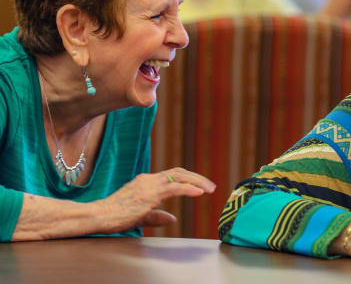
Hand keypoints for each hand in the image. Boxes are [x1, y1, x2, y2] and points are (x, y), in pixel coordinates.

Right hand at [96, 167, 215, 232]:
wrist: (99, 215)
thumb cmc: (116, 216)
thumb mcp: (141, 216)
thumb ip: (157, 215)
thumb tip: (172, 219)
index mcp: (146, 181)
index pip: (172, 175)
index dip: (188, 179)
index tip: (201, 186)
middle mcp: (149, 179)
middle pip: (179, 172)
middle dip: (197, 178)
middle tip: (211, 186)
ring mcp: (149, 184)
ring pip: (179, 177)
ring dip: (197, 182)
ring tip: (210, 189)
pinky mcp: (150, 194)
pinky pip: (174, 188)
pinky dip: (188, 189)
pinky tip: (199, 193)